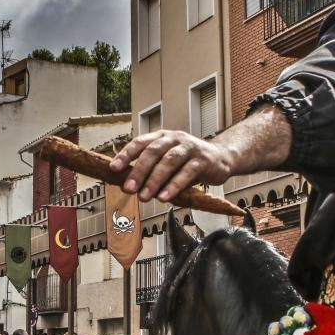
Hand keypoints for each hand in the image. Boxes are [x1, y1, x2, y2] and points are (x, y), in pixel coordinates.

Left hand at [109, 130, 230, 201]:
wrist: (221, 158)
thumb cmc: (188, 162)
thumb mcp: (167, 162)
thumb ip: (150, 169)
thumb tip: (126, 184)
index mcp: (162, 137)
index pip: (140, 143)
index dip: (126, 155)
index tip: (113, 168)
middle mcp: (175, 139)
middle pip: (153, 152)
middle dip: (138, 171)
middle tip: (128, 189)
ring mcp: (190, 148)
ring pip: (169, 162)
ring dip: (154, 180)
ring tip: (144, 197)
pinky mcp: (203, 160)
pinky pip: (187, 173)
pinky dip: (174, 186)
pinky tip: (165, 197)